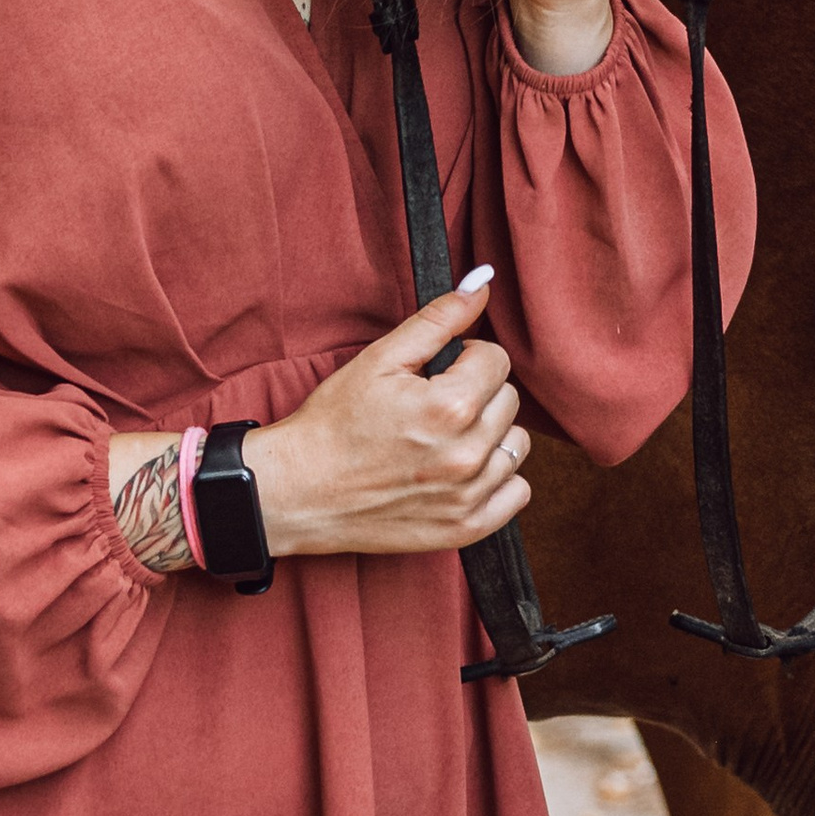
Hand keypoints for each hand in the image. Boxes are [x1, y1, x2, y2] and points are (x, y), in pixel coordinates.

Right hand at [246, 274, 529, 556]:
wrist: (298, 491)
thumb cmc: (334, 424)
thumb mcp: (380, 359)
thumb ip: (437, 320)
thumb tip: (480, 287)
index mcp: (450, 407)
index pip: (496, 360)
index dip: (465, 360)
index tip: (436, 374)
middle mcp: (466, 455)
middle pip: (508, 401)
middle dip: (477, 394)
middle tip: (432, 407)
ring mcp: (467, 497)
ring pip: (515, 445)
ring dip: (489, 436)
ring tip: (444, 439)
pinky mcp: (464, 529)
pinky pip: (516, 494)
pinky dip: (497, 480)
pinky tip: (461, 472)